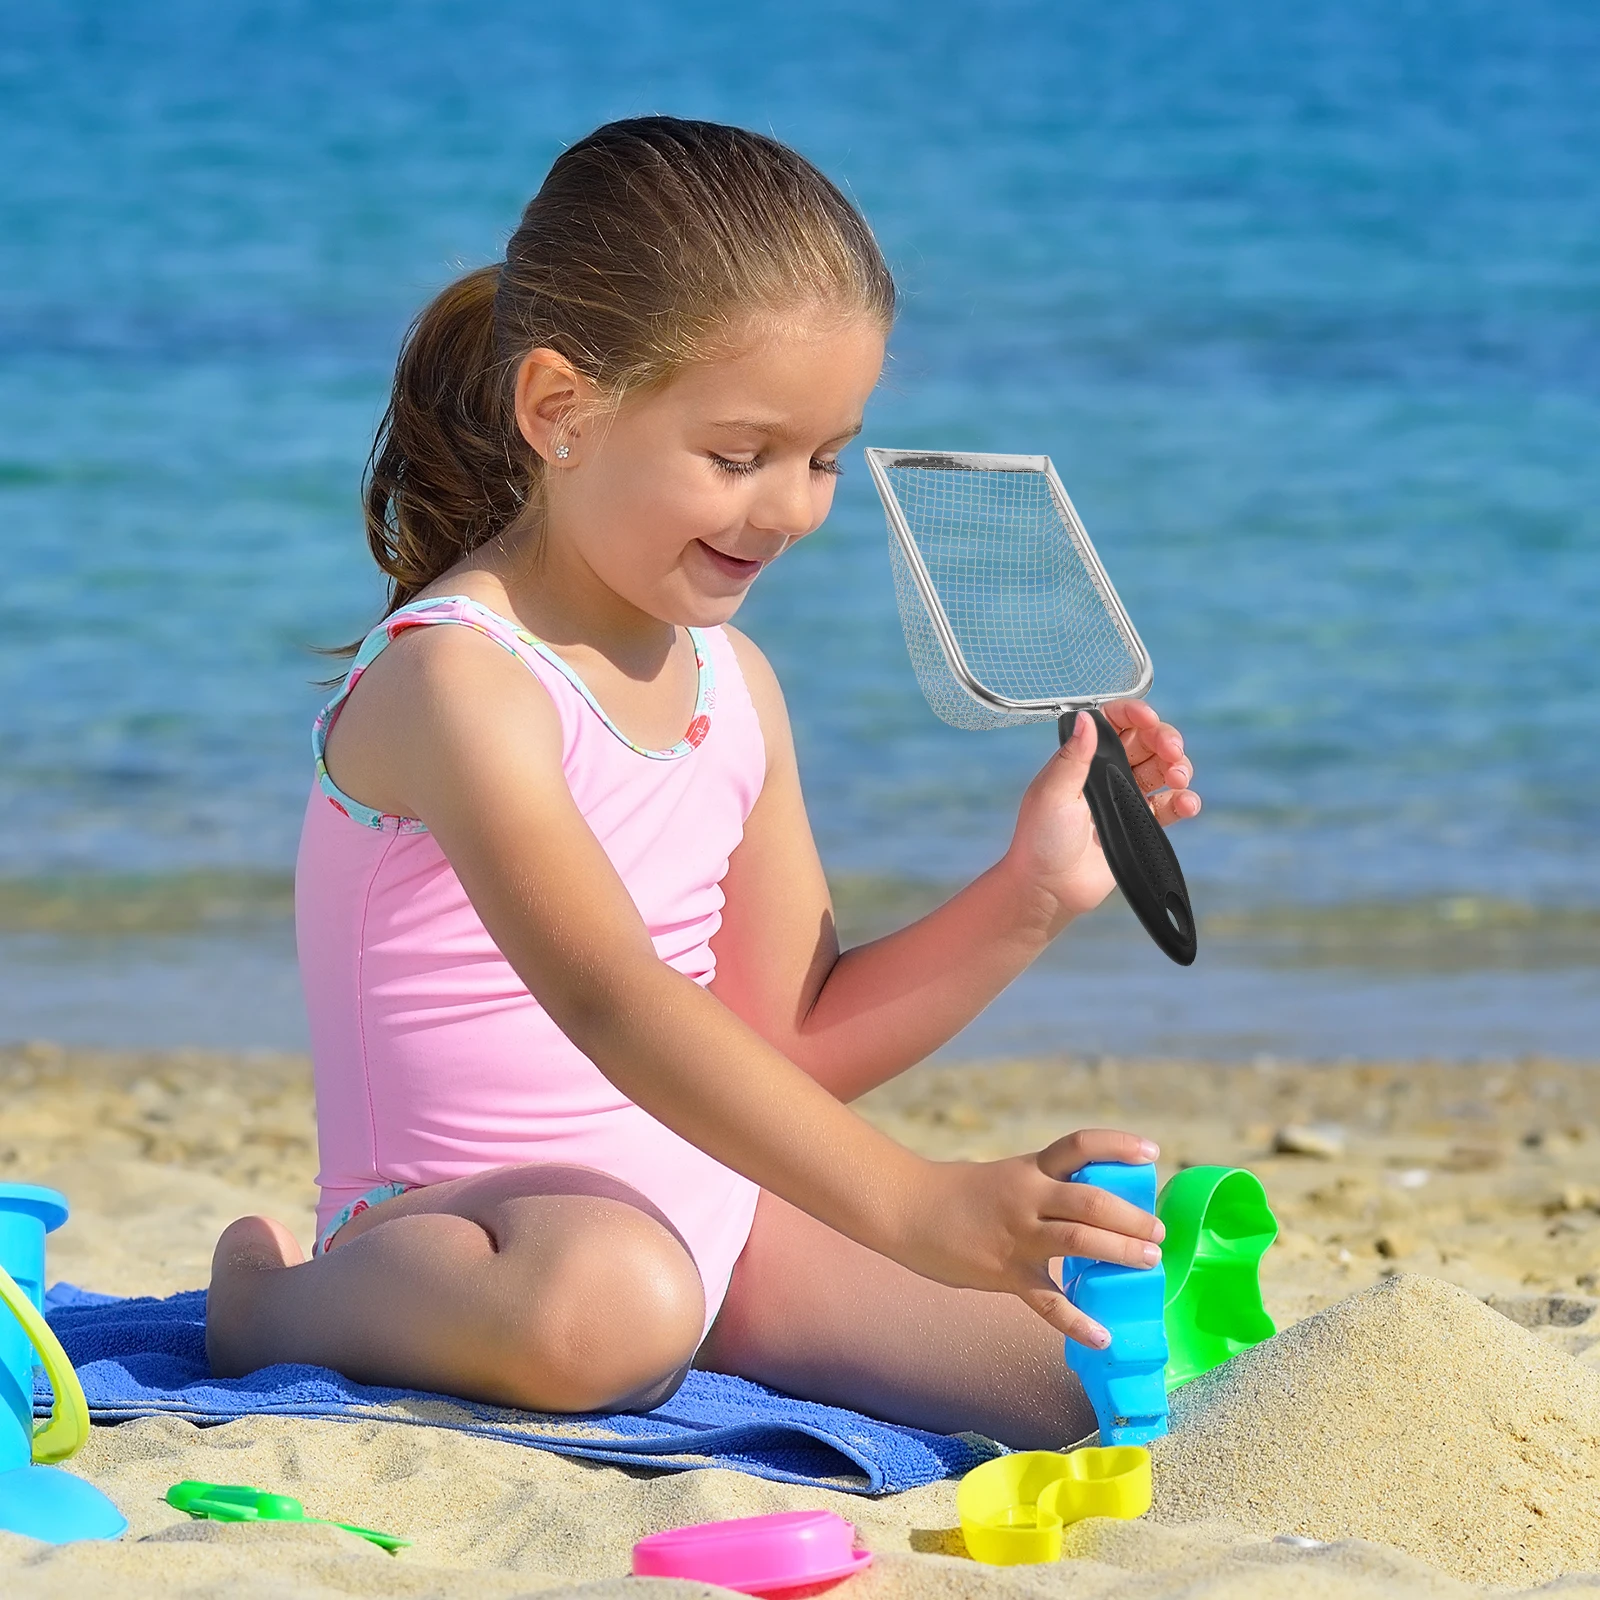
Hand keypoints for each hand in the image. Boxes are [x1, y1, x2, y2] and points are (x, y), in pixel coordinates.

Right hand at [893, 1128, 1164, 1347]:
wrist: (907, 1209)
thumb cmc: (959, 1194)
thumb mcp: (1007, 1178)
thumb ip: (1046, 1192)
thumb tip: (1096, 1213)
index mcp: (1031, 1168)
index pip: (1080, 1146)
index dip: (1118, 1146)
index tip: (1152, 1153)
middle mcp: (1028, 1197)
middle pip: (1091, 1201)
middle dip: (1132, 1218)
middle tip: (1157, 1233)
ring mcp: (1018, 1236)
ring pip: (1079, 1241)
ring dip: (1120, 1252)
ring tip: (1148, 1263)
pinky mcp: (1006, 1273)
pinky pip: (1048, 1301)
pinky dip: (1078, 1322)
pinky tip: (1104, 1336)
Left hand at [1003, 700, 1200, 927]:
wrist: (1049, 888)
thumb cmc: (1041, 839)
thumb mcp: (1052, 794)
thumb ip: (1073, 757)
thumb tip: (1086, 718)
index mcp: (1083, 759)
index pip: (1113, 723)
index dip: (1133, 714)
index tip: (1149, 719)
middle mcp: (1106, 773)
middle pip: (1147, 742)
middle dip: (1165, 739)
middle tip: (1172, 751)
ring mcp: (1125, 798)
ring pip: (1163, 770)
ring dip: (1179, 767)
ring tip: (1178, 779)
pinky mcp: (1139, 823)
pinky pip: (1169, 806)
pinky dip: (1184, 801)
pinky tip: (1186, 804)